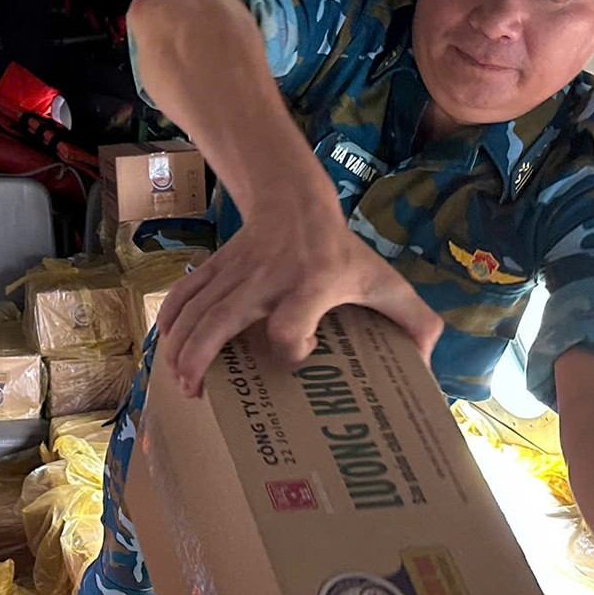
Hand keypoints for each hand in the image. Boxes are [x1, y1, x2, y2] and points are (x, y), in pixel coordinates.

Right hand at [157, 204, 442, 396]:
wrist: (296, 201)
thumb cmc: (343, 252)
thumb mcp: (383, 279)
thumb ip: (414, 320)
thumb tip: (427, 364)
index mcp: (311, 285)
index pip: (290, 327)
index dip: (292, 350)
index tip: (301, 357)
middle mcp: (267, 278)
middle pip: (222, 320)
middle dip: (203, 359)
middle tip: (198, 393)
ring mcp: (236, 271)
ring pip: (195, 310)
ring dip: (180, 348)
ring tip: (180, 382)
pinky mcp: (215, 266)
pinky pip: (184, 294)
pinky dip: (170, 321)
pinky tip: (166, 348)